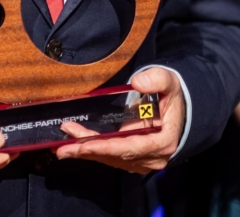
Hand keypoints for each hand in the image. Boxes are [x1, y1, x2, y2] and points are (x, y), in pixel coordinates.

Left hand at [55, 67, 184, 172]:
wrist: (178, 110)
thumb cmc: (170, 96)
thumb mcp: (168, 83)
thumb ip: (156, 80)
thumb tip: (138, 82)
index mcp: (162, 142)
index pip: (130, 148)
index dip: (105, 147)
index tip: (84, 145)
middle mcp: (151, 157)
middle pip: (115, 155)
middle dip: (87, 150)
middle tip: (63, 147)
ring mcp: (142, 160)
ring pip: (109, 158)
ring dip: (85, 151)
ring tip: (61, 146)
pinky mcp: (132, 158)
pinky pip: (109, 156)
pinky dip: (91, 152)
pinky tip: (73, 147)